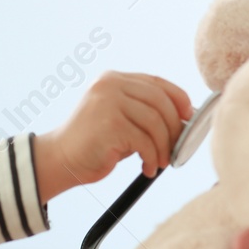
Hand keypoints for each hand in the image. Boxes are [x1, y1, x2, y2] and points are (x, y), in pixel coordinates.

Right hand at [33, 72, 193, 202]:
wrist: (60, 161)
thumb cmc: (94, 145)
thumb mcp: (121, 121)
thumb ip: (146, 115)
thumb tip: (184, 121)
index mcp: (113, 79)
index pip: (156, 82)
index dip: (178, 98)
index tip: (189, 117)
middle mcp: (110, 84)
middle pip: (160, 101)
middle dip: (174, 128)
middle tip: (177, 149)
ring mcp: (108, 101)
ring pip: (155, 122)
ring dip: (164, 147)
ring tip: (160, 163)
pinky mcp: (109, 123)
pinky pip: (144, 141)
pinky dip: (152, 157)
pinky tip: (147, 169)